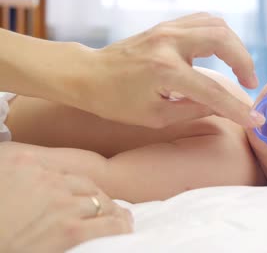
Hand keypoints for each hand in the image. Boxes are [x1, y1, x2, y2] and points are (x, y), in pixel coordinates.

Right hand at [0, 142, 132, 252]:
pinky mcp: (69, 230)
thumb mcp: (2, 178)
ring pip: (100, 203)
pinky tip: (125, 228)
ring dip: (113, 211)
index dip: (81, 186)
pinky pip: (106, 224)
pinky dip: (119, 226)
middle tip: (110, 206)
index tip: (87, 194)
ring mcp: (61, 204)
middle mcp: (48, 180)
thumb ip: (18, 174)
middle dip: (100, 197)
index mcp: (27, 165)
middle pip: (86, 186)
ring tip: (121, 219)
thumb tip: (23, 172)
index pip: (65, 172)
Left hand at [77, 12, 264, 128]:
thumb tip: (224, 108)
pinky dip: (220, 36)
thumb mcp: (156, 115)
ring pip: (216, 24)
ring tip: (239, 68)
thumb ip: (195, 110)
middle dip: (244, 62)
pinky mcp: (166, 26)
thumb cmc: (117, 101)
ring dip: (235, 46)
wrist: (89, 75)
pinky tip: (220, 53)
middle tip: (249, 83)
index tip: (255, 119)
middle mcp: (169, 43)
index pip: (212, 91)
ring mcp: (167, 30)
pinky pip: (203, 21)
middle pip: (223, 40)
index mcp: (165, 71)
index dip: (237, 108)